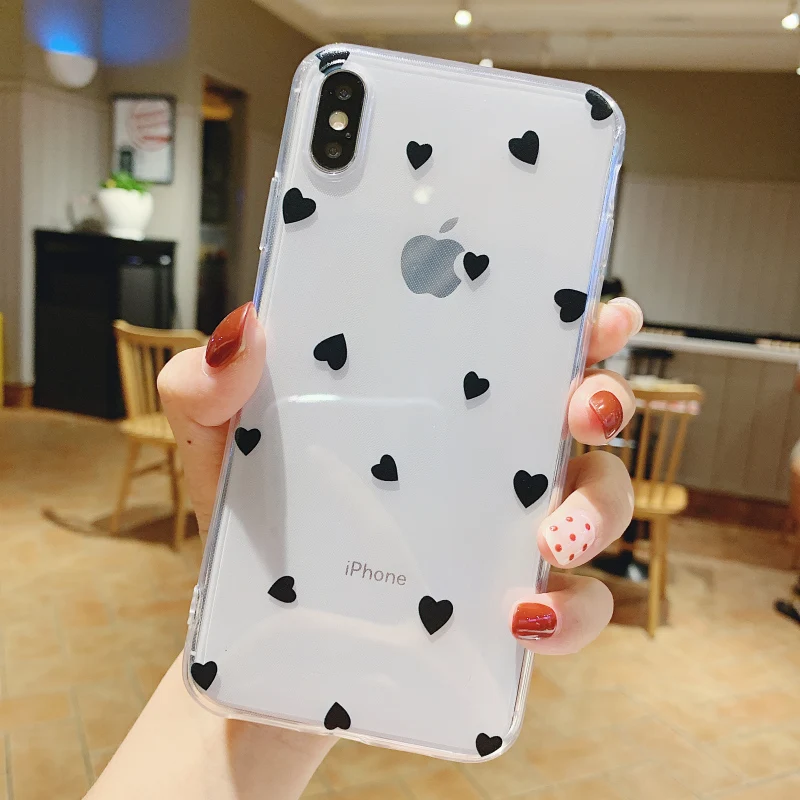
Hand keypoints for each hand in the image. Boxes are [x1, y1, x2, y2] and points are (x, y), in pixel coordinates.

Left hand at [159, 296, 641, 657]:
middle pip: (579, 413)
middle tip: (582, 410)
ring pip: (598, 501)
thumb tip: (243, 330)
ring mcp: (501, 534)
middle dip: (604, 400)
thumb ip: (208, 388)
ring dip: (598, 509)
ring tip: (550, 538)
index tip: (599, 311)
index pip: (517, 347)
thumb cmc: (254, 528)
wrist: (262, 640)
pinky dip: (573, 612)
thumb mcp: (220, 447)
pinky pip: (576, 607)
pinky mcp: (506, 607)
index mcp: (432, 405)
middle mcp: (481, 460)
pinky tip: (524, 618)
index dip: (574, 323)